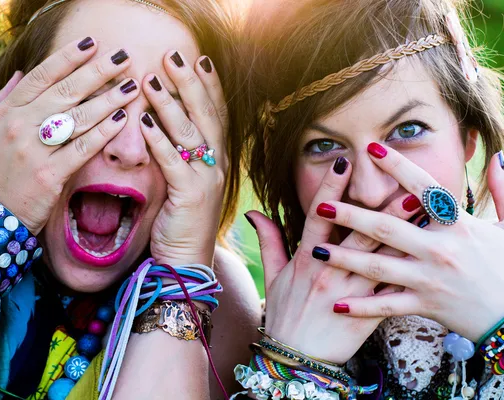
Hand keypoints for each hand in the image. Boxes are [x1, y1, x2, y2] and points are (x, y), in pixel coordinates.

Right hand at [0, 38, 139, 233]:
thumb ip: (5, 100)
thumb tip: (22, 72)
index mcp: (9, 112)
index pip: (41, 75)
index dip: (68, 57)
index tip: (92, 43)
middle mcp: (20, 126)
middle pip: (66, 91)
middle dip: (97, 71)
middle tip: (123, 57)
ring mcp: (35, 150)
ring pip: (78, 117)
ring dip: (108, 100)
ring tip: (131, 87)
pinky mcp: (50, 174)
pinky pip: (83, 148)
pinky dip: (104, 133)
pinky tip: (122, 120)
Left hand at [139, 52, 227, 265]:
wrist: (186, 262)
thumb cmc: (181, 221)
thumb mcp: (184, 182)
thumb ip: (179, 154)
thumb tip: (160, 124)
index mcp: (217, 160)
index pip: (216, 115)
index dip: (209, 86)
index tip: (198, 59)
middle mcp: (217, 166)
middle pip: (206, 115)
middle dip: (190, 83)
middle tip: (173, 55)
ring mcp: (207, 180)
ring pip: (191, 134)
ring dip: (170, 104)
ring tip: (152, 78)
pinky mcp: (191, 197)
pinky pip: (173, 162)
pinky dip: (159, 141)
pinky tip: (144, 122)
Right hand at [246, 157, 420, 364]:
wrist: (297, 359)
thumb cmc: (284, 314)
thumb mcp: (272, 276)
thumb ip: (268, 240)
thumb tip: (254, 212)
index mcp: (306, 259)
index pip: (319, 217)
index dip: (331, 189)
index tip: (345, 163)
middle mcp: (331, 272)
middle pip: (362, 234)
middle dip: (385, 208)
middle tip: (406, 183)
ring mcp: (352, 293)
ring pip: (384, 258)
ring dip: (406, 234)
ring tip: (427, 213)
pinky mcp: (369, 312)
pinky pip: (393, 290)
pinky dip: (411, 272)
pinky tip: (429, 256)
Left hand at [314, 144, 503, 340]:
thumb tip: (498, 157)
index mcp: (458, 225)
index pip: (423, 189)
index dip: (398, 167)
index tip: (371, 149)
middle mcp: (440, 250)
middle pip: (388, 228)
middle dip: (352, 216)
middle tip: (322, 205)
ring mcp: (429, 279)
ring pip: (379, 266)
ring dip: (345, 257)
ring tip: (317, 249)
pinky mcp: (425, 305)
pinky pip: (387, 306)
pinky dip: (362, 306)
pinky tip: (337, 304)